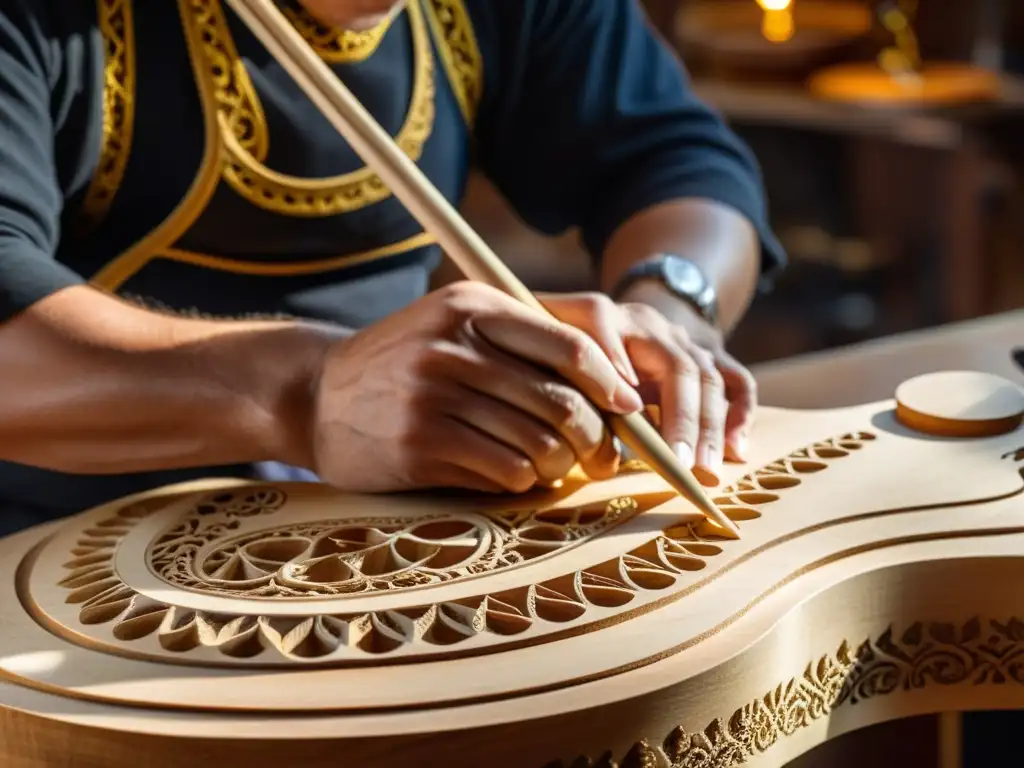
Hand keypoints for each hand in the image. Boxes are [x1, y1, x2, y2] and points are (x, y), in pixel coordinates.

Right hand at [306, 282, 642, 493]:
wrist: (315, 394)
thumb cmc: (403, 365)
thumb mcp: (452, 326)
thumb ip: (520, 342)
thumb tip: (611, 389)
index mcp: (470, 306)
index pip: (567, 345)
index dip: (610, 382)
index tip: (628, 409)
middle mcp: (453, 345)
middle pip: (561, 401)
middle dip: (593, 437)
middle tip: (598, 456)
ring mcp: (433, 394)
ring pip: (539, 443)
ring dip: (557, 465)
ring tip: (549, 466)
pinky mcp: (419, 443)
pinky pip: (505, 471)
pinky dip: (522, 481)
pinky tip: (511, 476)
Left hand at [540, 291, 756, 475]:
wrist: (625, 316)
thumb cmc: (578, 340)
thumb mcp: (554, 340)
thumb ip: (550, 358)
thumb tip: (554, 394)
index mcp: (605, 316)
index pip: (603, 327)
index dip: (610, 363)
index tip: (621, 408)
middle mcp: (653, 326)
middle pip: (678, 365)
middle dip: (680, 416)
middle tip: (678, 461)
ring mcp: (687, 342)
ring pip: (709, 379)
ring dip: (709, 426)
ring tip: (703, 467)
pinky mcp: (711, 359)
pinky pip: (737, 381)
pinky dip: (740, 415)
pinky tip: (736, 450)